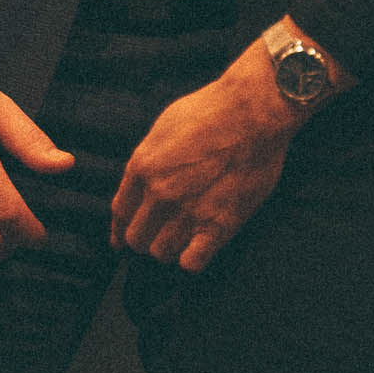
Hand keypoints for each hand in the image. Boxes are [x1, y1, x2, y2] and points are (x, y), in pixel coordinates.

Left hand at [110, 40, 299, 274]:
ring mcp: (188, 211)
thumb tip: (141, 182)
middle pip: (136, 238)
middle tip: (158, 235)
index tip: (121, 239)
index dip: (119, 229)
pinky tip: (199, 247)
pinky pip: (191, 263)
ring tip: (181, 239)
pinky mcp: (218, 224)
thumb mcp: (164, 126)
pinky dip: (191, 260)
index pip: (120, 213)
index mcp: (142, 166)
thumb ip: (148, 158)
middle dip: (145, 238)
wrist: (253, 111)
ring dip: (169, 249)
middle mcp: (159, 193)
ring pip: (161, 253)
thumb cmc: (211, 110)